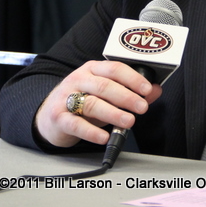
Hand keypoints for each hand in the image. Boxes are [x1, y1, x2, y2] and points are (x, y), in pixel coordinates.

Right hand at [34, 60, 162, 147]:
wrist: (50, 115)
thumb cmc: (82, 103)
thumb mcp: (106, 95)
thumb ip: (131, 92)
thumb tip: (155, 90)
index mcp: (92, 70)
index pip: (114, 69)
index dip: (132, 78)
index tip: (147, 89)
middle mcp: (78, 80)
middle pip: (104, 85)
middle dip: (126, 96)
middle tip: (142, 108)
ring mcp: (66, 98)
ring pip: (92, 103)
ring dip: (113, 113)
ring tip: (129, 121)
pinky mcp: (58, 117)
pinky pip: (76, 124)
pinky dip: (91, 132)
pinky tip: (104, 137)